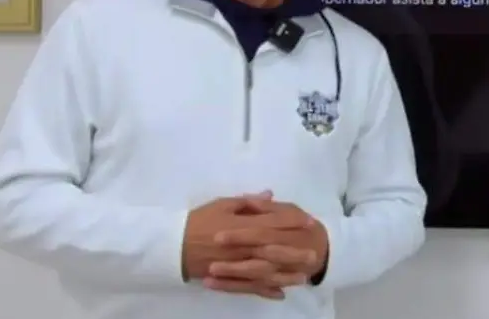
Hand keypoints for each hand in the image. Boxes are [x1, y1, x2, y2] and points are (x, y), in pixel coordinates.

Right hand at [181, 192, 310, 293]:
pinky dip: (265, 291)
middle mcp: (243, 246)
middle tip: (314, 254)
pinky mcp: (230, 278)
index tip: (310, 223)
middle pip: (274, 250)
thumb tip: (270, 195)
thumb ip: (248, 202)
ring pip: (266, 271)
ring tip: (303, 277)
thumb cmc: (199, 221)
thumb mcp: (222, 204)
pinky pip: (250, 287)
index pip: (273, 223)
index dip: (292, 222)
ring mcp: (237, 265)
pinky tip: (280, 294)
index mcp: (242, 225)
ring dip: (285, 275)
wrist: (175, 245)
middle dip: (294, 251)